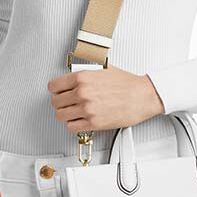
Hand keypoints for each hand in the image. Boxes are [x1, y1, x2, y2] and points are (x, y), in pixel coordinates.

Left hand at [47, 64, 164, 133]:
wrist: (142, 96)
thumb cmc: (127, 83)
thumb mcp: (104, 69)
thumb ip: (86, 73)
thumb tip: (75, 75)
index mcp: (83, 78)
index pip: (54, 86)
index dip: (55, 89)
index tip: (57, 91)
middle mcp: (82, 93)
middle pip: (56, 102)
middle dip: (60, 102)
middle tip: (65, 102)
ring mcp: (87, 109)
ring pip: (61, 116)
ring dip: (65, 114)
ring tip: (71, 112)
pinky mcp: (93, 123)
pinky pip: (71, 127)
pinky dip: (72, 124)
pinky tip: (78, 120)